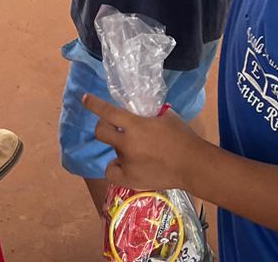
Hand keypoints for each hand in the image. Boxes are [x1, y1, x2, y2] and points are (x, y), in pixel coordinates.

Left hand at [83, 93, 204, 191]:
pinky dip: (117, 167)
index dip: (94, 104)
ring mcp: (127, 163)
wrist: (192, 165)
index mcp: (135, 126)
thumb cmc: (182, 137)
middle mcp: (126, 144)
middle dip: (103, 126)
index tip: (85, 99)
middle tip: (112, 126)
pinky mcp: (130, 179)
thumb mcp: (166, 117)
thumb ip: (149, 115)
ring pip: (112, 151)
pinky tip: (126, 165)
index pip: (108, 112)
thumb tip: (141, 112)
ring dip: (119, 147)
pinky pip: (112, 171)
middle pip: (101, 132)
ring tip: (135, 150)